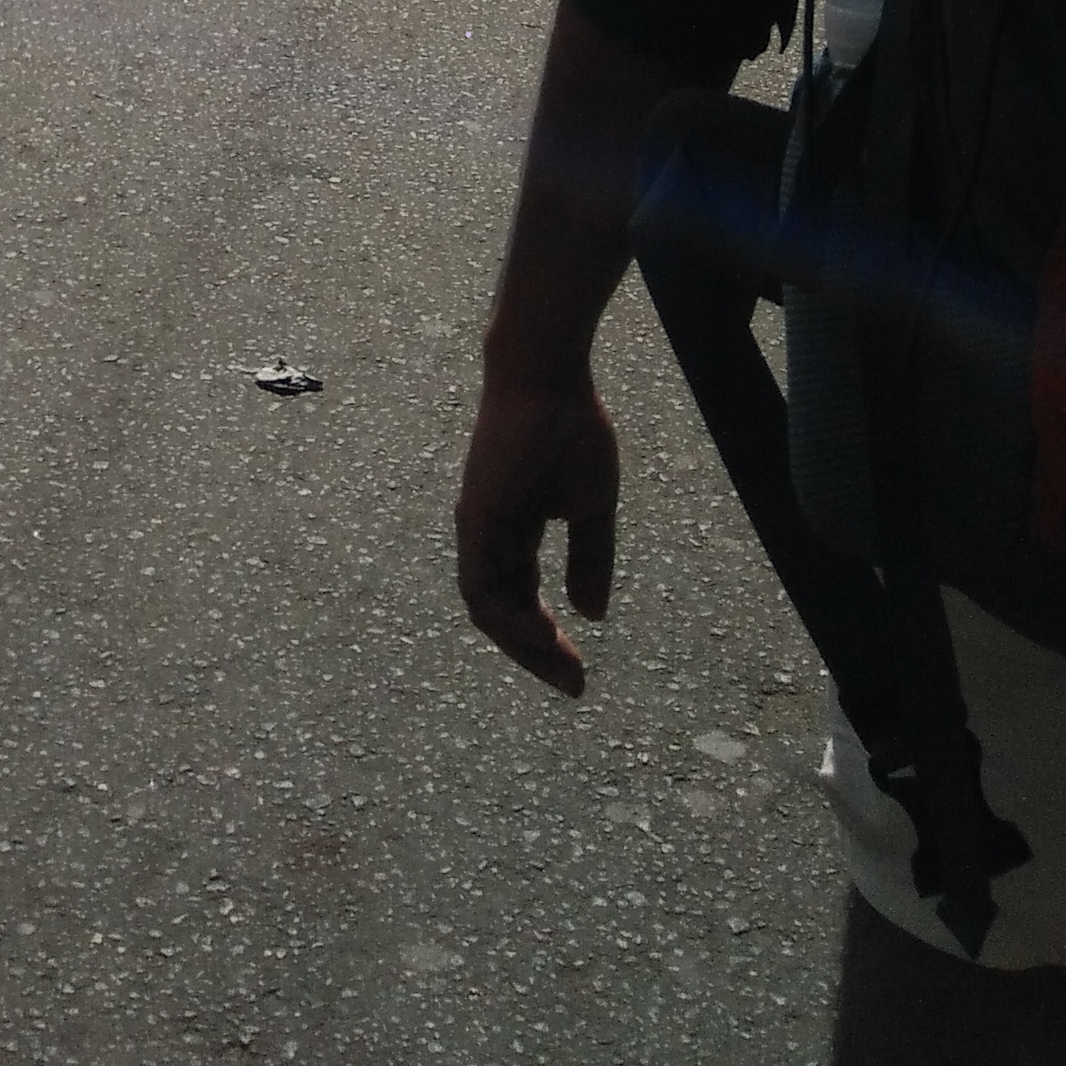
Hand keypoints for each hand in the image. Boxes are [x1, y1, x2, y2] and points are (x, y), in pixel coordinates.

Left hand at [455, 370, 618, 694]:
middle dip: (537, 654)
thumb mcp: (591, 507)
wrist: (549, 379)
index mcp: (513, 533)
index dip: (549, 641)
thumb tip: (591, 615)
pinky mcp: (474, 518)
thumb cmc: (570, 430)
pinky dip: (507, 617)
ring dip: (522, 645)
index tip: (580, 673)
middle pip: (503, 614)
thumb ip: (590, 558)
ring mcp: (477, 529)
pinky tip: (541, 636)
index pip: (523, 602)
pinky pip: (481, 584)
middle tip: (574, 685)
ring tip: (563, 667)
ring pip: (487, 608)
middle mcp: (488, 537)